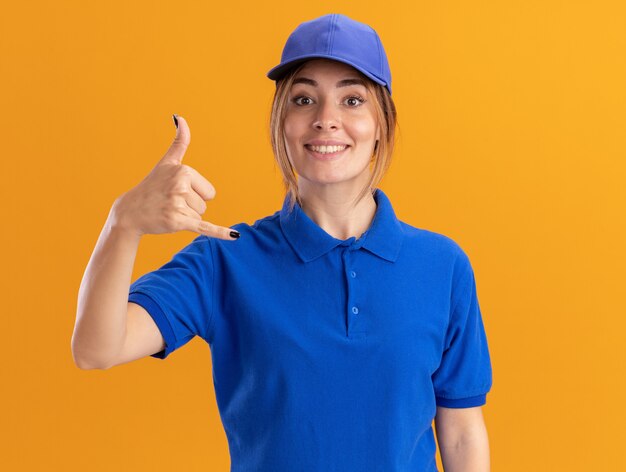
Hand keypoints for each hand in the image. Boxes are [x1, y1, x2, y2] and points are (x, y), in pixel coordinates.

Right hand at [111, 115, 238, 240]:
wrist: (130, 211)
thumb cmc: (152, 186)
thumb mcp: (167, 163)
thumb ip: (179, 142)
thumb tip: (181, 117)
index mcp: (183, 171)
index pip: (210, 191)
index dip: (195, 194)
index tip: (175, 191)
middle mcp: (180, 186)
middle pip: (205, 204)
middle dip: (190, 207)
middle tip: (170, 203)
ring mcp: (178, 204)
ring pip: (200, 216)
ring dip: (186, 217)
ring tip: (168, 210)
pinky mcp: (178, 221)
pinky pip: (205, 227)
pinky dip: (220, 232)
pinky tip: (235, 236)